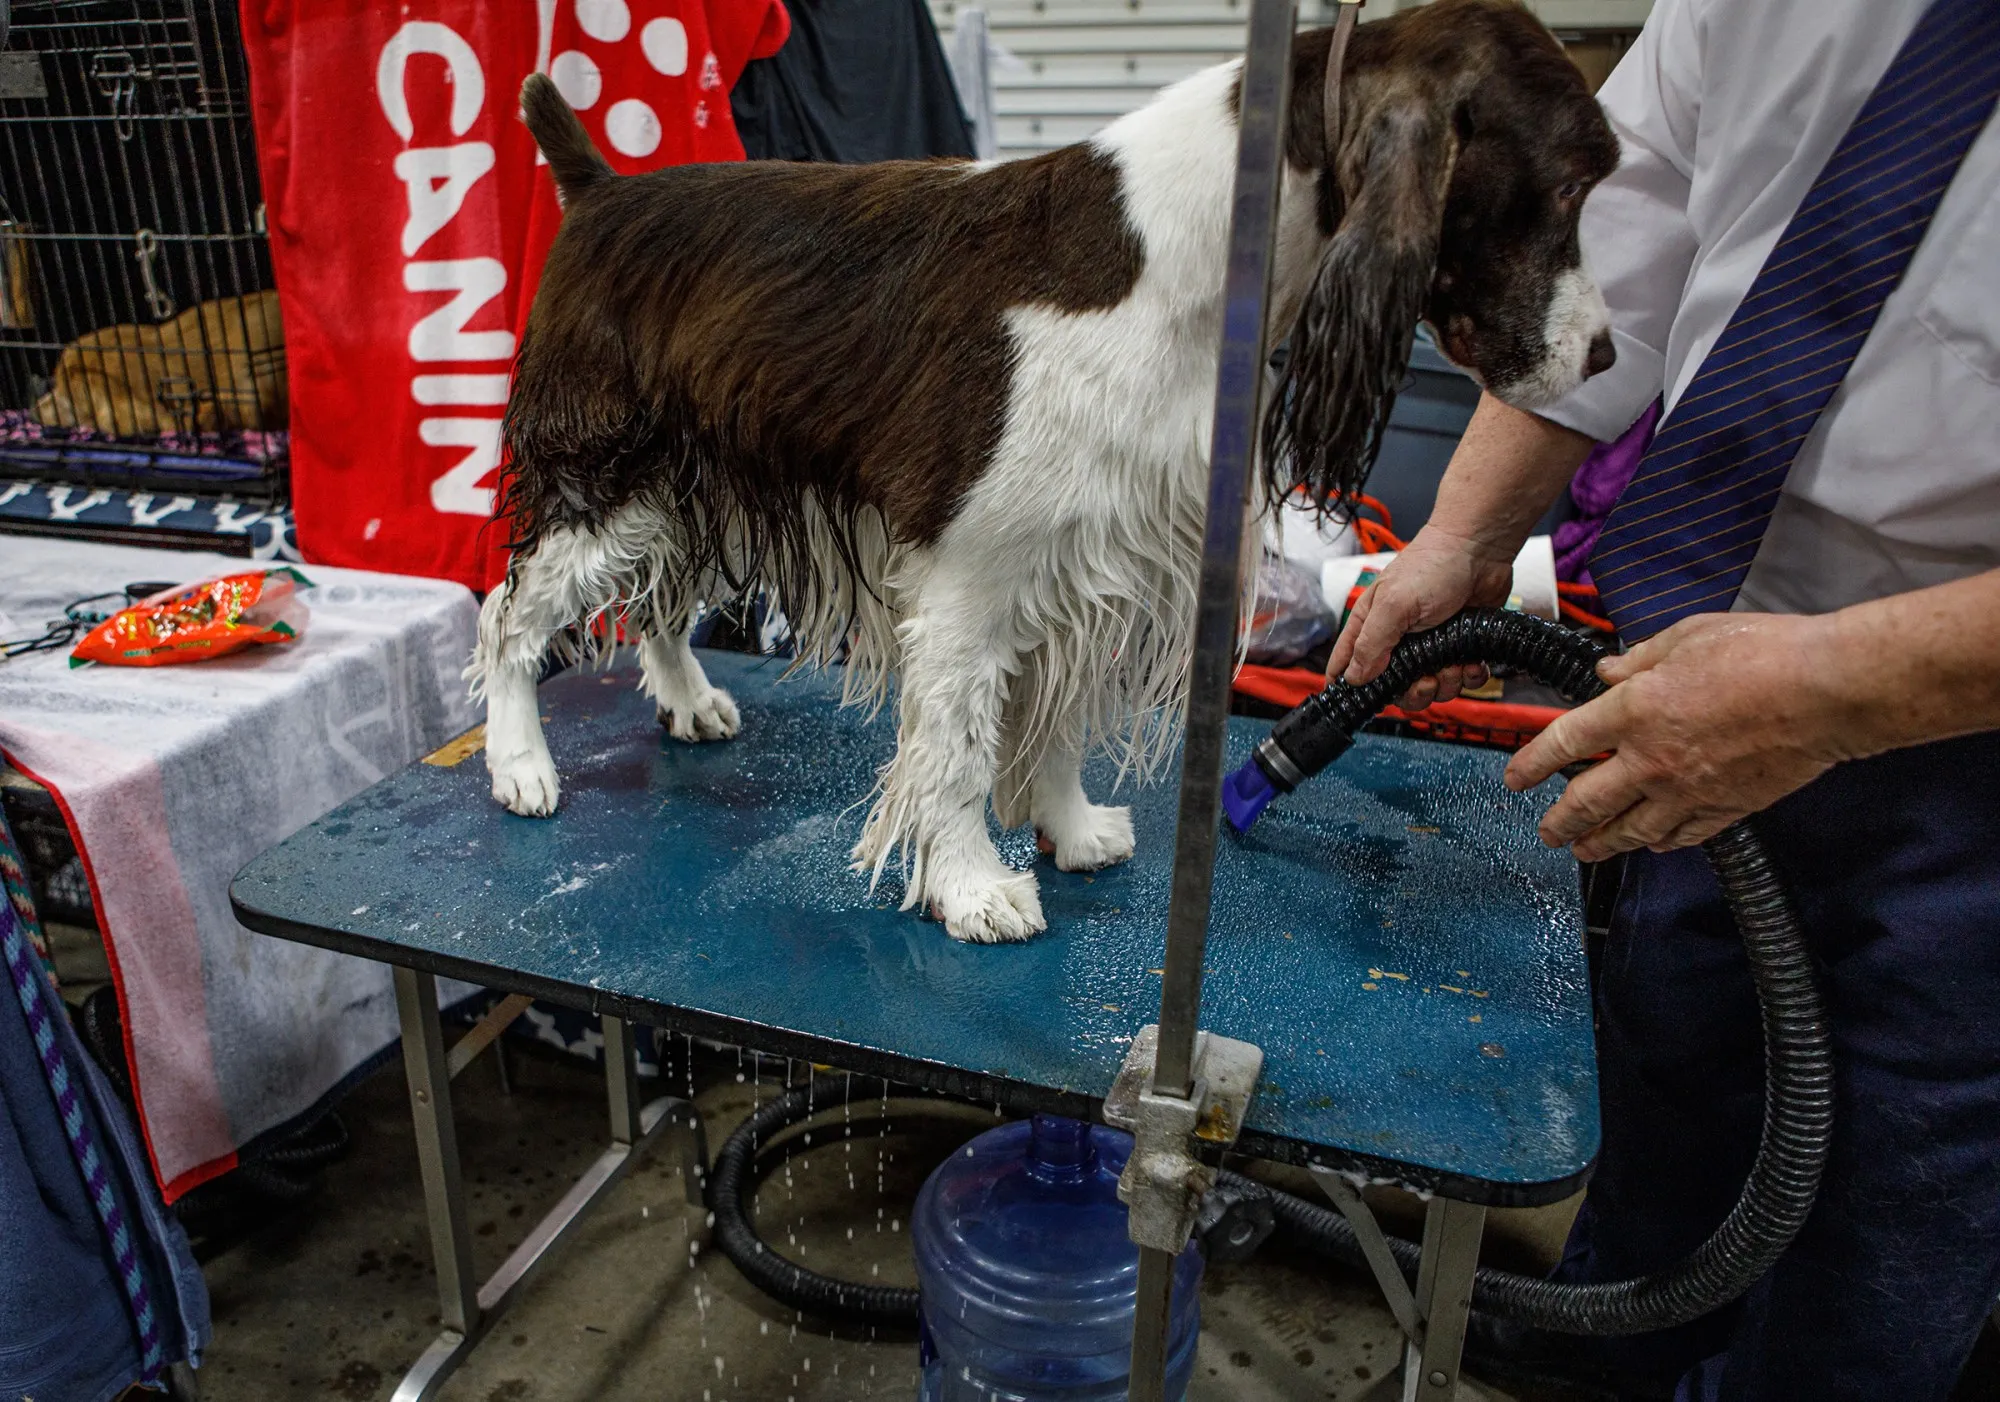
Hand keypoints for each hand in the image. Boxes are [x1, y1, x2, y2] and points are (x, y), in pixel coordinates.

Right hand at [1326, 524, 1515, 708]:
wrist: (1481, 549)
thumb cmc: (1433, 566)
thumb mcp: (1394, 605)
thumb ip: (1372, 644)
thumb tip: (1354, 679)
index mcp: (1371, 627)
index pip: (1348, 665)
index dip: (1351, 688)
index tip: (1364, 703)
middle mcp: (1398, 640)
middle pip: (1395, 688)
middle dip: (1414, 692)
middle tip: (1427, 680)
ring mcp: (1431, 645)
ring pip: (1432, 687)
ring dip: (1446, 683)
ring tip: (1455, 663)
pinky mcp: (1460, 647)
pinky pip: (1462, 679)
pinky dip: (1470, 677)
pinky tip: (1472, 662)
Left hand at [1503, 613, 1850, 861]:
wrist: (1827, 691)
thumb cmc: (1765, 654)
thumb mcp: (1687, 637)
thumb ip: (1640, 660)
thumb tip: (1609, 673)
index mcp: (1635, 710)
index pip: (1563, 742)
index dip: (1531, 763)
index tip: (1515, 778)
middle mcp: (1652, 758)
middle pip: (1586, 802)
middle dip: (1558, 822)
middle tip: (1546, 831)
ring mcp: (1688, 790)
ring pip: (1629, 830)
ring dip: (1600, 842)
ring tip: (1584, 850)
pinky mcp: (1726, 808)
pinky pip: (1680, 835)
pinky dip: (1659, 842)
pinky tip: (1650, 844)